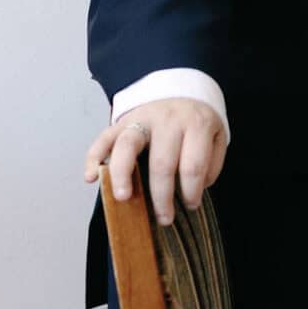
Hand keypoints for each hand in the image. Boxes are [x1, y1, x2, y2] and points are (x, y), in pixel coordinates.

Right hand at [83, 99, 227, 226]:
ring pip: (127, 146)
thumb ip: (211, 163)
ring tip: (123, 198)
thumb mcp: (216, 136)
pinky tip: (91, 177)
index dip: (192, 190)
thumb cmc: (198, 122)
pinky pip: (103, 138)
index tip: (191, 205)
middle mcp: (167, 120)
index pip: (193, 164)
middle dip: (162, 196)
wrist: (182, 90)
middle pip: (161, 162)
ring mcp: (141, 118)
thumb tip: (193, 190)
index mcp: (195, 124)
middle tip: (163, 218)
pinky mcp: (121, 121)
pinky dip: (93, 157)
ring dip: (123, 174)